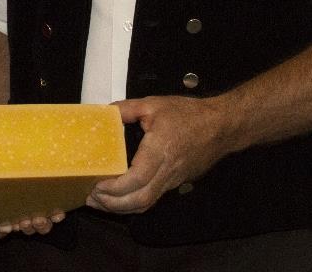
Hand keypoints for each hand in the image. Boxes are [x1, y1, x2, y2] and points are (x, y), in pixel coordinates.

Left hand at [87, 96, 231, 213]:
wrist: (221, 126)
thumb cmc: (190, 115)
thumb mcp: (153, 104)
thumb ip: (125, 109)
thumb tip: (104, 113)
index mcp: (160, 151)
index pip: (136, 179)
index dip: (114, 188)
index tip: (96, 184)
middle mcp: (167, 171)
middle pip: (139, 200)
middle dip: (112, 205)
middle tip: (91, 198)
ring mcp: (172, 180)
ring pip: (146, 204)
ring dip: (121, 208)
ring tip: (99, 202)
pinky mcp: (175, 183)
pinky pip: (153, 198)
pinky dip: (133, 203)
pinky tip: (120, 198)